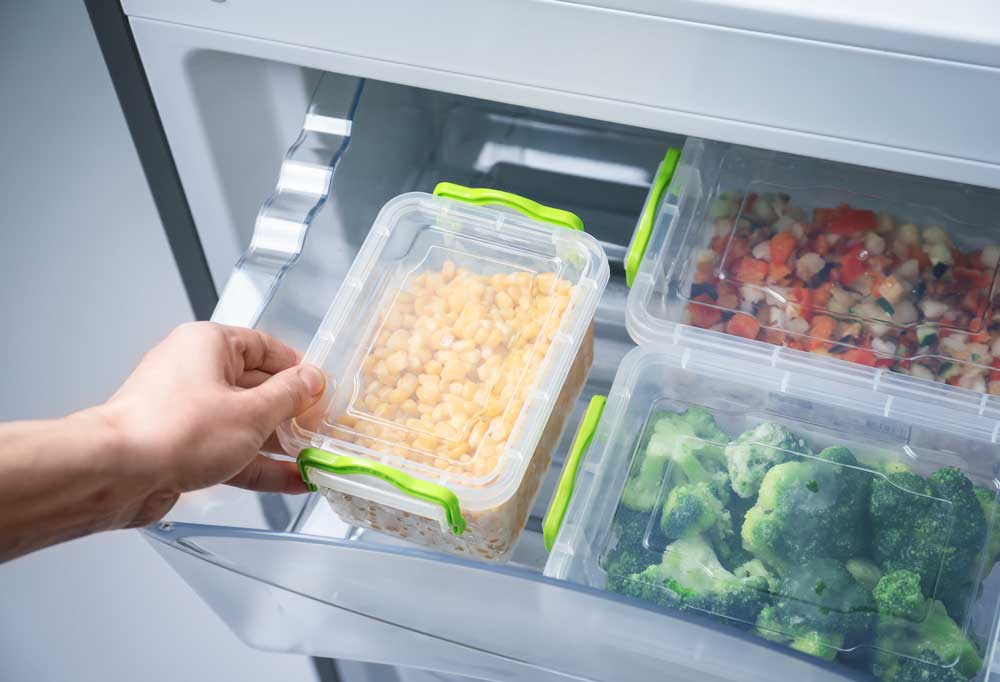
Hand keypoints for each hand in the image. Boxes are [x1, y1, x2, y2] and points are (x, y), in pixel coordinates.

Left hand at [99, 322, 325, 516]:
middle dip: (292, 412)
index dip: (298, 370)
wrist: (114, 475)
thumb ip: (289, 396)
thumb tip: (312, 380)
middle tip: (323, 428)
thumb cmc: (174, 430)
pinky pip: (230, 450)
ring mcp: (187, 412)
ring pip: (245, 423)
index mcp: (209, 345)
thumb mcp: (251, 412)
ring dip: (279, 443)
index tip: (323, 390)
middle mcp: (195, 372)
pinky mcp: (182, 447)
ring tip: (314, 458)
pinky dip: (259, 465)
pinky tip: (291, 481)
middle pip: (257, 387)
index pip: (266, 348)